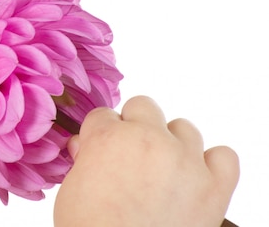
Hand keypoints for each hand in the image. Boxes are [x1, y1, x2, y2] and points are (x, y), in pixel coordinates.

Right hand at [54, 96, 238, 226]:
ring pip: (184, 128)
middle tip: (130, 158)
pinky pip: (224, 157)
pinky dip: (213, 164)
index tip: (101, 150)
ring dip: (173, 143)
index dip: (101, 134)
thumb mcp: (71, 190)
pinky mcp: (213, 186)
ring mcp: (184, 160)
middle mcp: (147, 139)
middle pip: (144, 107)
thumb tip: (84, 146)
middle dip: (135, 127)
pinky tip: (195, 177)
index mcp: (108, 137)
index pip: (104, 115)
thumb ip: (83, 160)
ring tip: (163, 171)